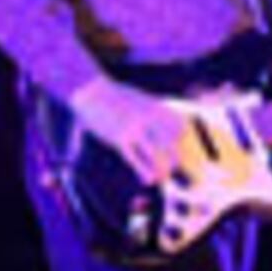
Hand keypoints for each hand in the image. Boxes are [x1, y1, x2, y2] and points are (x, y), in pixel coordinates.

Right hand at [70, 76, 195, 183]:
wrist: (91, 90)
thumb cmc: (112, 94)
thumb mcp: (138, 98)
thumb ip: (150, 109)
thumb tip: (157, 116)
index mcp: (154, 107)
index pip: (177, 125)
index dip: (180, 138)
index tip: (179, 147)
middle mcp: (147, 118)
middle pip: (170, 142)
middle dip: (174, 157)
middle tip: (173, 167)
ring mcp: (133, 129)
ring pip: (155, 153)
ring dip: (161, 168)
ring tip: (162, 177)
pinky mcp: (118, 138)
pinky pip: (135, 159)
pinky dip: (143, 171)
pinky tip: (147, 180)